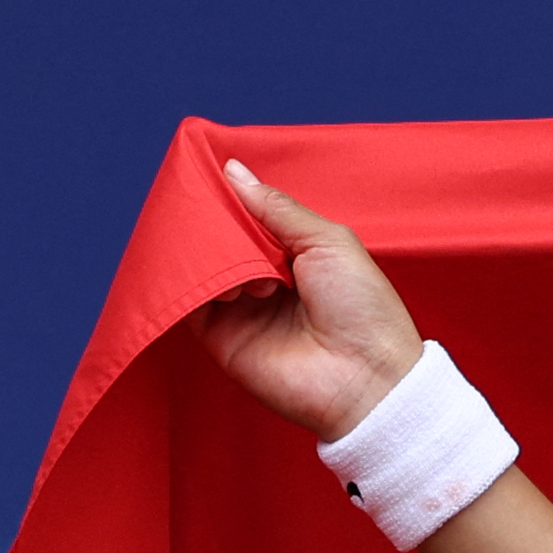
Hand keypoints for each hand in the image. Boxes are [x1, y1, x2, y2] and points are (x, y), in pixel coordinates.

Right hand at [191, 161, 424, 441]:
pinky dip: (192, 281)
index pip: (248, 218)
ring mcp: (238, 307)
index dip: (230, 199)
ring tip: (244, 266)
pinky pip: (188, 299)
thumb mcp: (328, 241)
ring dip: (210, 253)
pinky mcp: (218, 335)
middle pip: (220, 238)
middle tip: (211, 213)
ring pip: (201, 264)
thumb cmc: (363, 309)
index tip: (210, 175)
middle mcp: (263, 279)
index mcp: (294, 255)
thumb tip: (233, 171)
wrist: (365, 380)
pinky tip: (221, 280)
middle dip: (214, 223)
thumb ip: (278, 208)